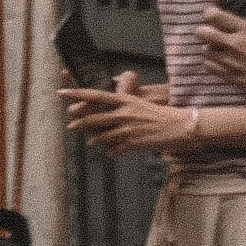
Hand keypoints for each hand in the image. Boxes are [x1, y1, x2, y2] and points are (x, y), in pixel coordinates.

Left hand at [67, 79, 192, 158]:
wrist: (184, 126)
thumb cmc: (163, 115)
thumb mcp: (141, 105)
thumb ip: (123, 107)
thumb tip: (109, 112)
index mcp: (126, 100)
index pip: (95, 94)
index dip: (77, 94)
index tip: (61, 93)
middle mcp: (124, 113)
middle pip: (93, 118)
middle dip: (79, 124)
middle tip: (70, 126)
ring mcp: (128, 129)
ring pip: (101, 136)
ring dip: (95, 140)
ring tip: (92, 141)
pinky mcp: (134, 143)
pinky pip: (114, 150)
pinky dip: (111, 152)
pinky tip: (112, 152)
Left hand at [200, 8, 245, 98]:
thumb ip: (242, 27)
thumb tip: (226, 21)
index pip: (213, 15)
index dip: (212, 15)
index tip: (216, 19)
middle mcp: (235, 45)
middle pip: (202, 32)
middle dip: (206, 32)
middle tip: (215, 35)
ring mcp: (231, 62)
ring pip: (205, 50)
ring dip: (212, 49)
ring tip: (225, 50)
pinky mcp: (230, 77)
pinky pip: (209, 66)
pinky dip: (214, 64)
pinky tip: (225, 63)